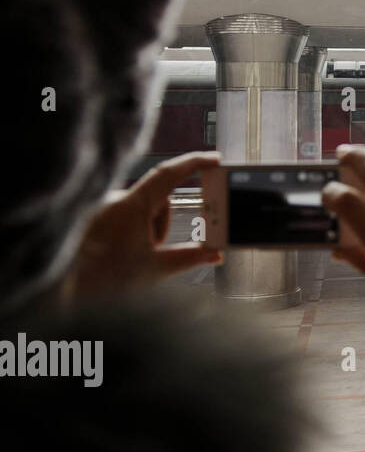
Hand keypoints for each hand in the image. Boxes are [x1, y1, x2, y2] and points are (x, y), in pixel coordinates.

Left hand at [70, 151, 223, 297]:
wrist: (62, 292)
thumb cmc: (101, 278)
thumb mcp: (154, 269)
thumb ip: (190, 258)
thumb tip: (215, 253)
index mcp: (131, 205)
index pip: (169, 174)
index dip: (195, 163)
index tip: (214, 160)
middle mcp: (114, 200)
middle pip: (157, 200)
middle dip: (163, 225)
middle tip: (154, 250)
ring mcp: (102, 208)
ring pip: (140, 210)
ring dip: (146, 231)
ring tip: (132, 256)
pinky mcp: (93, 217)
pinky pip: (123, 215)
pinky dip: (130, 231)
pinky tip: (119, 253)